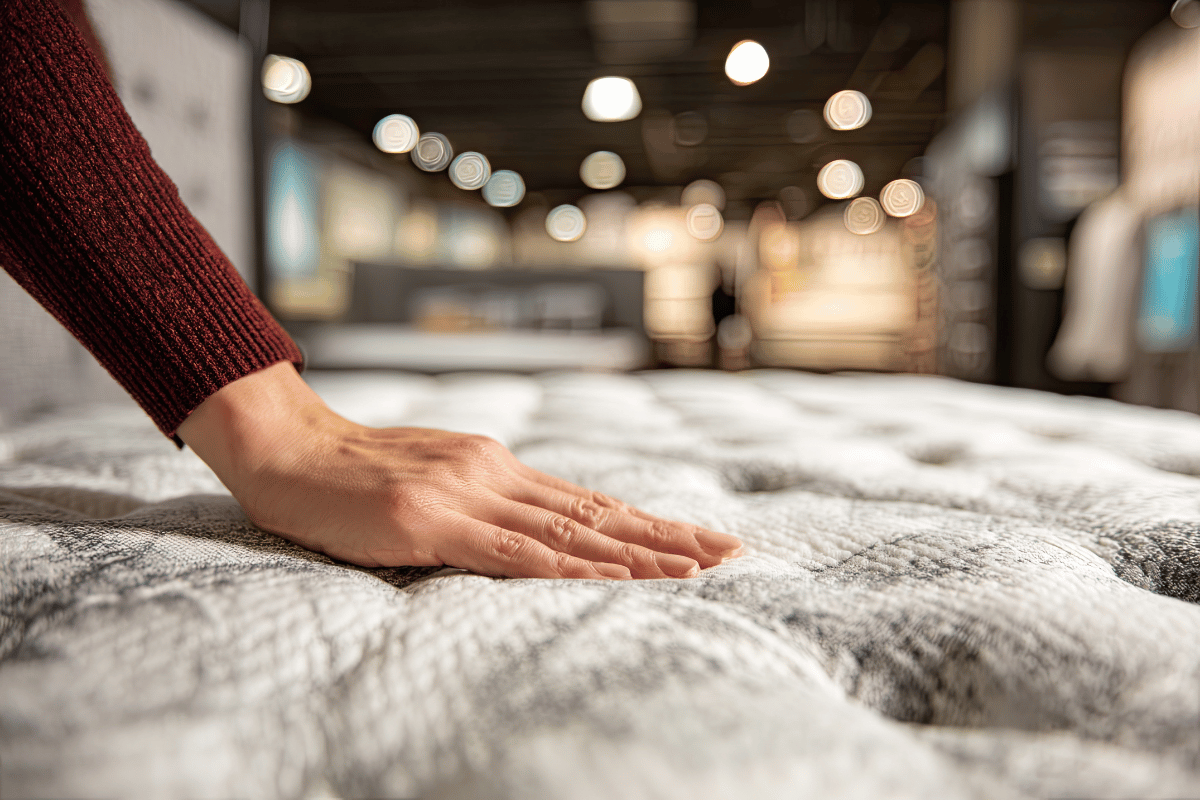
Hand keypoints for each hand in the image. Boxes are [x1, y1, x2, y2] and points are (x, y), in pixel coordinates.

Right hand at [177, 362, 743, 579]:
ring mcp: (465, 493)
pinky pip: (510, 551)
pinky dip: (567, 567)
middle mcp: (495, 473)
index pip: (590, 502)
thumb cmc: (355, 475)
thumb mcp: (433, 481)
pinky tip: (609, 578)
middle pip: (596, 513)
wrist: (290, 448)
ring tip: (694, 568)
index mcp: (497, 467)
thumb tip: (533, 534)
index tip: (702, 539)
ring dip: (636, 553)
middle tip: (729, 552)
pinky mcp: (430, 518)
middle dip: (666, 538)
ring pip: (569, 531)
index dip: (650, 523)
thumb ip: (483, 504)